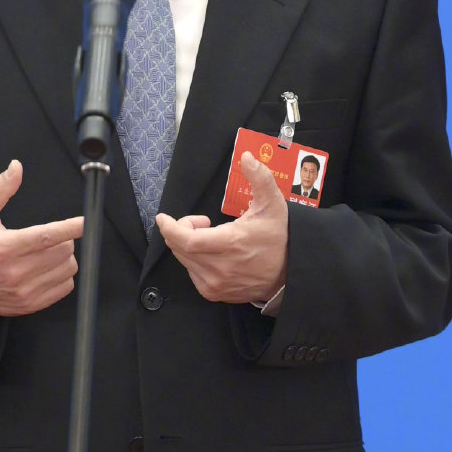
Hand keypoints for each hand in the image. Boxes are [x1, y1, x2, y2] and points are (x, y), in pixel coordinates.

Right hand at [0, 160, 82, 316]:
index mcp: (4, 247)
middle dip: (64, 239)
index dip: (70, 228)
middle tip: (51, 235)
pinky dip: (62, 276)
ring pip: (66, 270)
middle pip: (61, 252)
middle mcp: (15, 272)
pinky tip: (48, 268)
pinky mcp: (28, 305)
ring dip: (64, 257)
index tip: (85, 222)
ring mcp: (23, 292)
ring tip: (48, 251)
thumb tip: (16, 167)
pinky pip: (63, 288)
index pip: (46, 237)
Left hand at [156, 151, 287, 304]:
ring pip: (184, 260)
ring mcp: (216, 284)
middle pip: (181, 248)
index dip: (170, 228)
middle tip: (200, 222)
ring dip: (187, 244)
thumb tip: (246, 157)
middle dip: (181, 230)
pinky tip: (211, 253)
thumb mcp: (273, 203)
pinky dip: (193, 259)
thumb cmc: (278, 237)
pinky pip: (191, 273)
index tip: (163, 218)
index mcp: (231, 244)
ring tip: (210, 236)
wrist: (289, 274)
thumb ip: (260, 178)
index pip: (187, 240)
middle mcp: (220, 268)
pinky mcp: (215, 293)